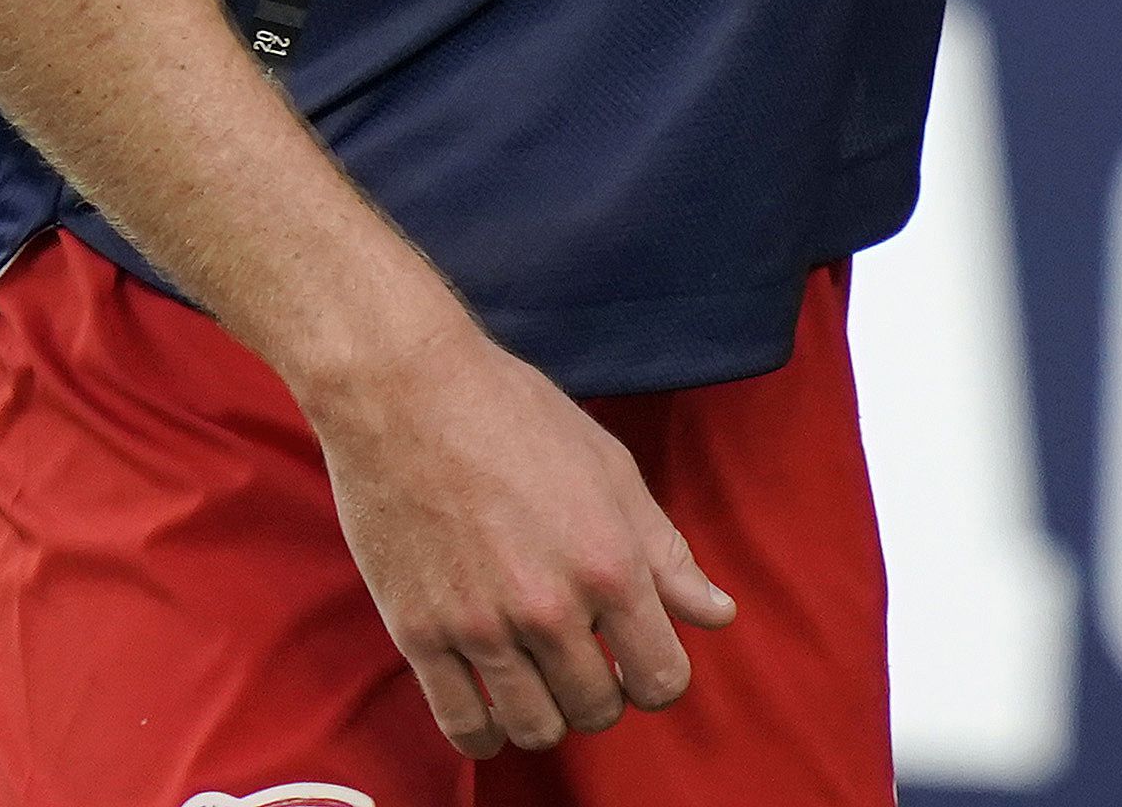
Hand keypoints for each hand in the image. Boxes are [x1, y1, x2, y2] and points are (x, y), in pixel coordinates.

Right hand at [302, 317, 737, 756]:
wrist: (403, 391)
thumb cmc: (513, 416)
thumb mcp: (610, 470)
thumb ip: (666, 553)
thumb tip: (718, 614)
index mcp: (609, 564)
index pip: (661, 679)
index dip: (656, 677)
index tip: (634, 659)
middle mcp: (550, 607)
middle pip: (598, 710)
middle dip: (601, 692)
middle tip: (581, 657)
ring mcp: (481, 627)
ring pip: (537, 728)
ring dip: (547, 713)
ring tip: (537, 675)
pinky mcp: (420, 635)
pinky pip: (466, 727)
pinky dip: (486, 730)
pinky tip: (491, 702)